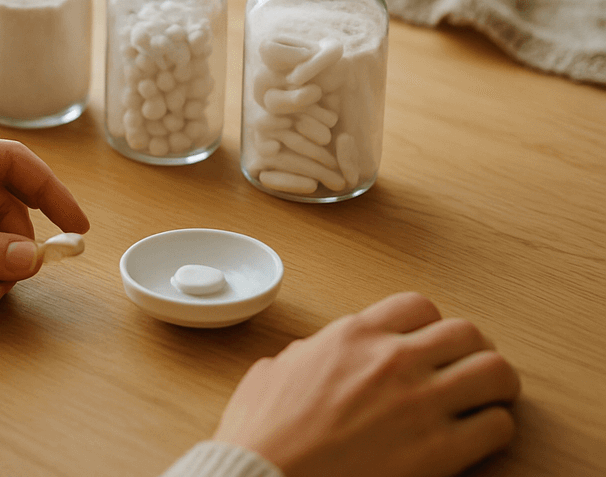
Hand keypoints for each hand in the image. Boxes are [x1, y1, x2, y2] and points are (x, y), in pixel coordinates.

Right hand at [213, 292, 519, 476]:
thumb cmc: (264, 432)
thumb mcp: (276, 369)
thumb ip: (309, 353)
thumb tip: (315, 357)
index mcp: (353, 336)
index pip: (418, 306)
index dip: (431, 325)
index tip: (431, 344)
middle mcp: (393, 359)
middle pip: (466, 332)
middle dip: (472, 351)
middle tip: (468, 370)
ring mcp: (420, 404)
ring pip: (494, 371)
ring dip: (495, 385)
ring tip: (487, 401)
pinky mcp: (439, 453)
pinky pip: (496, 426)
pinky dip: (495, 430)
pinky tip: (478, 439)